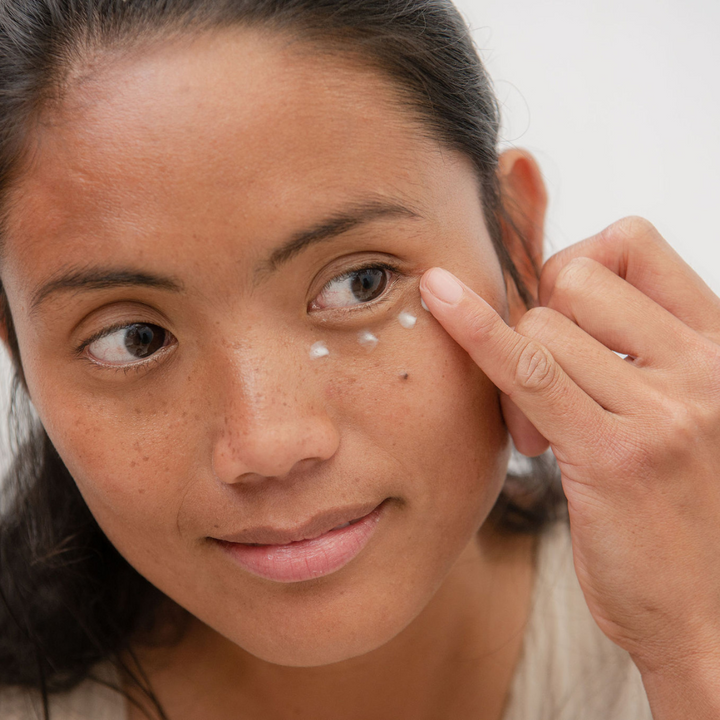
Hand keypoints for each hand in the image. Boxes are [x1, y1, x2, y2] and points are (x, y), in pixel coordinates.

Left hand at [419, 217, 719, 715]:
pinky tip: (438, 299)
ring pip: (543, 327)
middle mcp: (703, 365)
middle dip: (537, 319)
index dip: (577, 260)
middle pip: (575, 279)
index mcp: (719, 343)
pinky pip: (526, 369)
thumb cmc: (676, 508)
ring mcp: (663, 408)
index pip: (633, 240)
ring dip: (516, 368)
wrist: (705, 612)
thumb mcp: (675, 409)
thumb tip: (545, 299)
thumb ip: (626, 350)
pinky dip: (475, 332)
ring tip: (537, 433)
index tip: (559, 309)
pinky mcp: (615, 453)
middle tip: (541, 388)